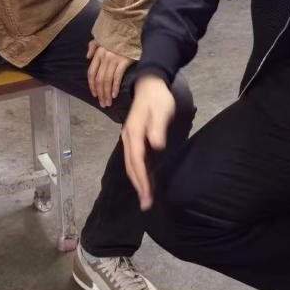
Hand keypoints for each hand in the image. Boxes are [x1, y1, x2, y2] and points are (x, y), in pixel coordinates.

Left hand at [86, 40, 131, 107]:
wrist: (129, 27)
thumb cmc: (116, 35)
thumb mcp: (101, 37)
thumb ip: (93, 46)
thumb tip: (87, 57)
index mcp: (98, 53)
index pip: (91, 72)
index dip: (92, 85)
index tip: (94, 94)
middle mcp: (104, 57)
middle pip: (99, 79)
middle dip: (100, 93)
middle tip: (102, 103)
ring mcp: (114, 59)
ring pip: (107, 80)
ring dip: (107, 93)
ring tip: (108, 102)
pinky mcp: (124, 61)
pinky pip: (117, 77)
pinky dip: (115, 87)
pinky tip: (114, 95)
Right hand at [121, 74, 174, 210]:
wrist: (150, 84)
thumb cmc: (158, 98)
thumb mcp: (162, 111)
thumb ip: (158, 128)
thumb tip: (156, 145)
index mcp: (134, 132)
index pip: (137, 161)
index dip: (141, 180)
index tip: (147, 196)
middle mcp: (128, 137)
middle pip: (131, 166)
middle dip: (138, 186)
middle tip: (146, 204)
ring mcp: (129, 138)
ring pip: (131, 164)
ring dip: (137, 181)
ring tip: (145, 197)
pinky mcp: (133, 138)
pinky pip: (134, 159)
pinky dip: (138, 172)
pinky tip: (144, 180)